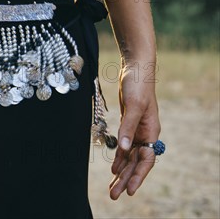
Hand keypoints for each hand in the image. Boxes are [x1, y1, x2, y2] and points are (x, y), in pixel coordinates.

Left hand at [109, 58, 160, 199]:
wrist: (135, 68)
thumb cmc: (138, 85)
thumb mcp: (134, 106)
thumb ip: (128, 128)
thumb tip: (125, 150)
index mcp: (152, 131)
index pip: (146, 160)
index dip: (138, 176)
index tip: (130, 191)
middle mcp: (146, 134)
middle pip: (136, 162)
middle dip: (126, 180)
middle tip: (114, 196)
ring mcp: (137, 130)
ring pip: (129, 157)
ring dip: (121, 173)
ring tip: (112, 189)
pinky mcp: (128, 124)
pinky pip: (124, 147)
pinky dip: (119, 158)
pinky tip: (112, 170)